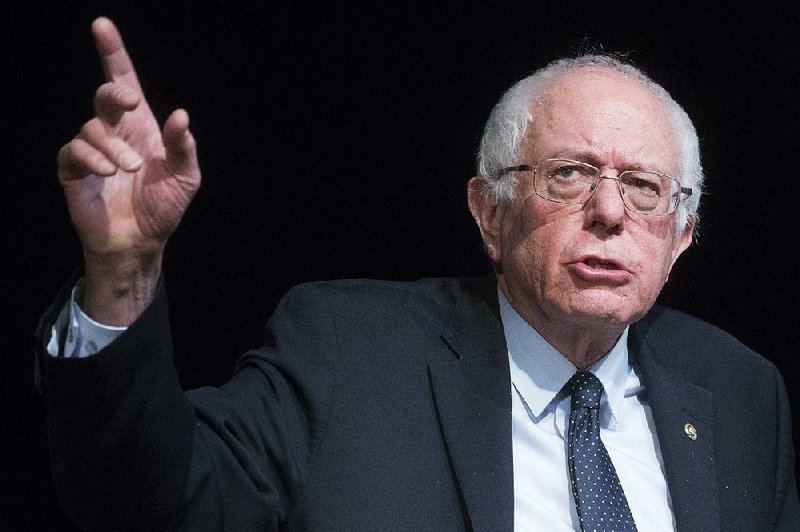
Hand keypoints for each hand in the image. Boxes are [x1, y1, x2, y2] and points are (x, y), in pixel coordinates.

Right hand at [57, 18, 200, 323]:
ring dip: (112, 146)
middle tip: (129, 103)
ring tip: (129, 169)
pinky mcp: (73, 171)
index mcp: (141, 129)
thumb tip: (181, 115)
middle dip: (114, 93)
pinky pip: (73, 152)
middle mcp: (115, 134)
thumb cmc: (163, 208)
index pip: (125, 83)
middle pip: (104, 97)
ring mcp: (92, 151)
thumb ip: (184, 147)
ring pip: (91, 128)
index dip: (113, 53)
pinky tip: (107, 172)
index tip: (102, 25)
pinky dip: (91, 158)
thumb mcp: (185, 178)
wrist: (141, 242)